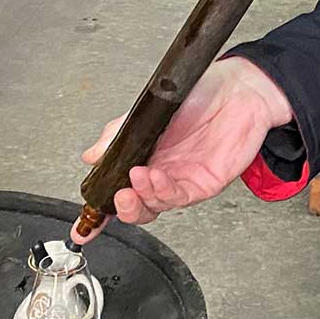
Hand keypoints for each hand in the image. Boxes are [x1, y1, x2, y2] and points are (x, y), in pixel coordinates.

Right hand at [70, 57, 293, 242]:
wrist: (237, 89)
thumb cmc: (197, 96)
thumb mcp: (146, 112)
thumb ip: (116, 136)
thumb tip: (90, 156)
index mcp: (143, 158)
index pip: (118, 191)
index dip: (100, 213)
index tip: (82, 229)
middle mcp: (160, 173)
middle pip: (137, 208)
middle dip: (124, 209)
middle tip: (118, 197)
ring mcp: (181, 180)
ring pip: (156, 206)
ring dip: (143, 196)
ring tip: (137, 177)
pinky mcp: (203, 183)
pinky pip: (179, 196)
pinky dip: (163, 189)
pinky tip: (156, 176)